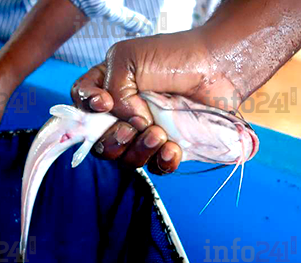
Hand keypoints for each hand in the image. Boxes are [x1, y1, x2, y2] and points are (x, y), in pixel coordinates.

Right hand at [70, 29, 238, 174]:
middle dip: (114, 139)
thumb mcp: (129, 59)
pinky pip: (156, 166)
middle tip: (134, 126)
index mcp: (107, 88)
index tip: (104, 104)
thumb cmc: (174, 56)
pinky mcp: (169, 146)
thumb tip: (127, 122)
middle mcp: (123, 113)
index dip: (86, 113)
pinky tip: (173, 149)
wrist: (219, 67)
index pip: (81, 108)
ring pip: (126, 159)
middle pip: (100, 143)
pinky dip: (162, 162)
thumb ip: (112, 90)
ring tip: (160, 134)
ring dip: (139, 150)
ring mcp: (146, 132)